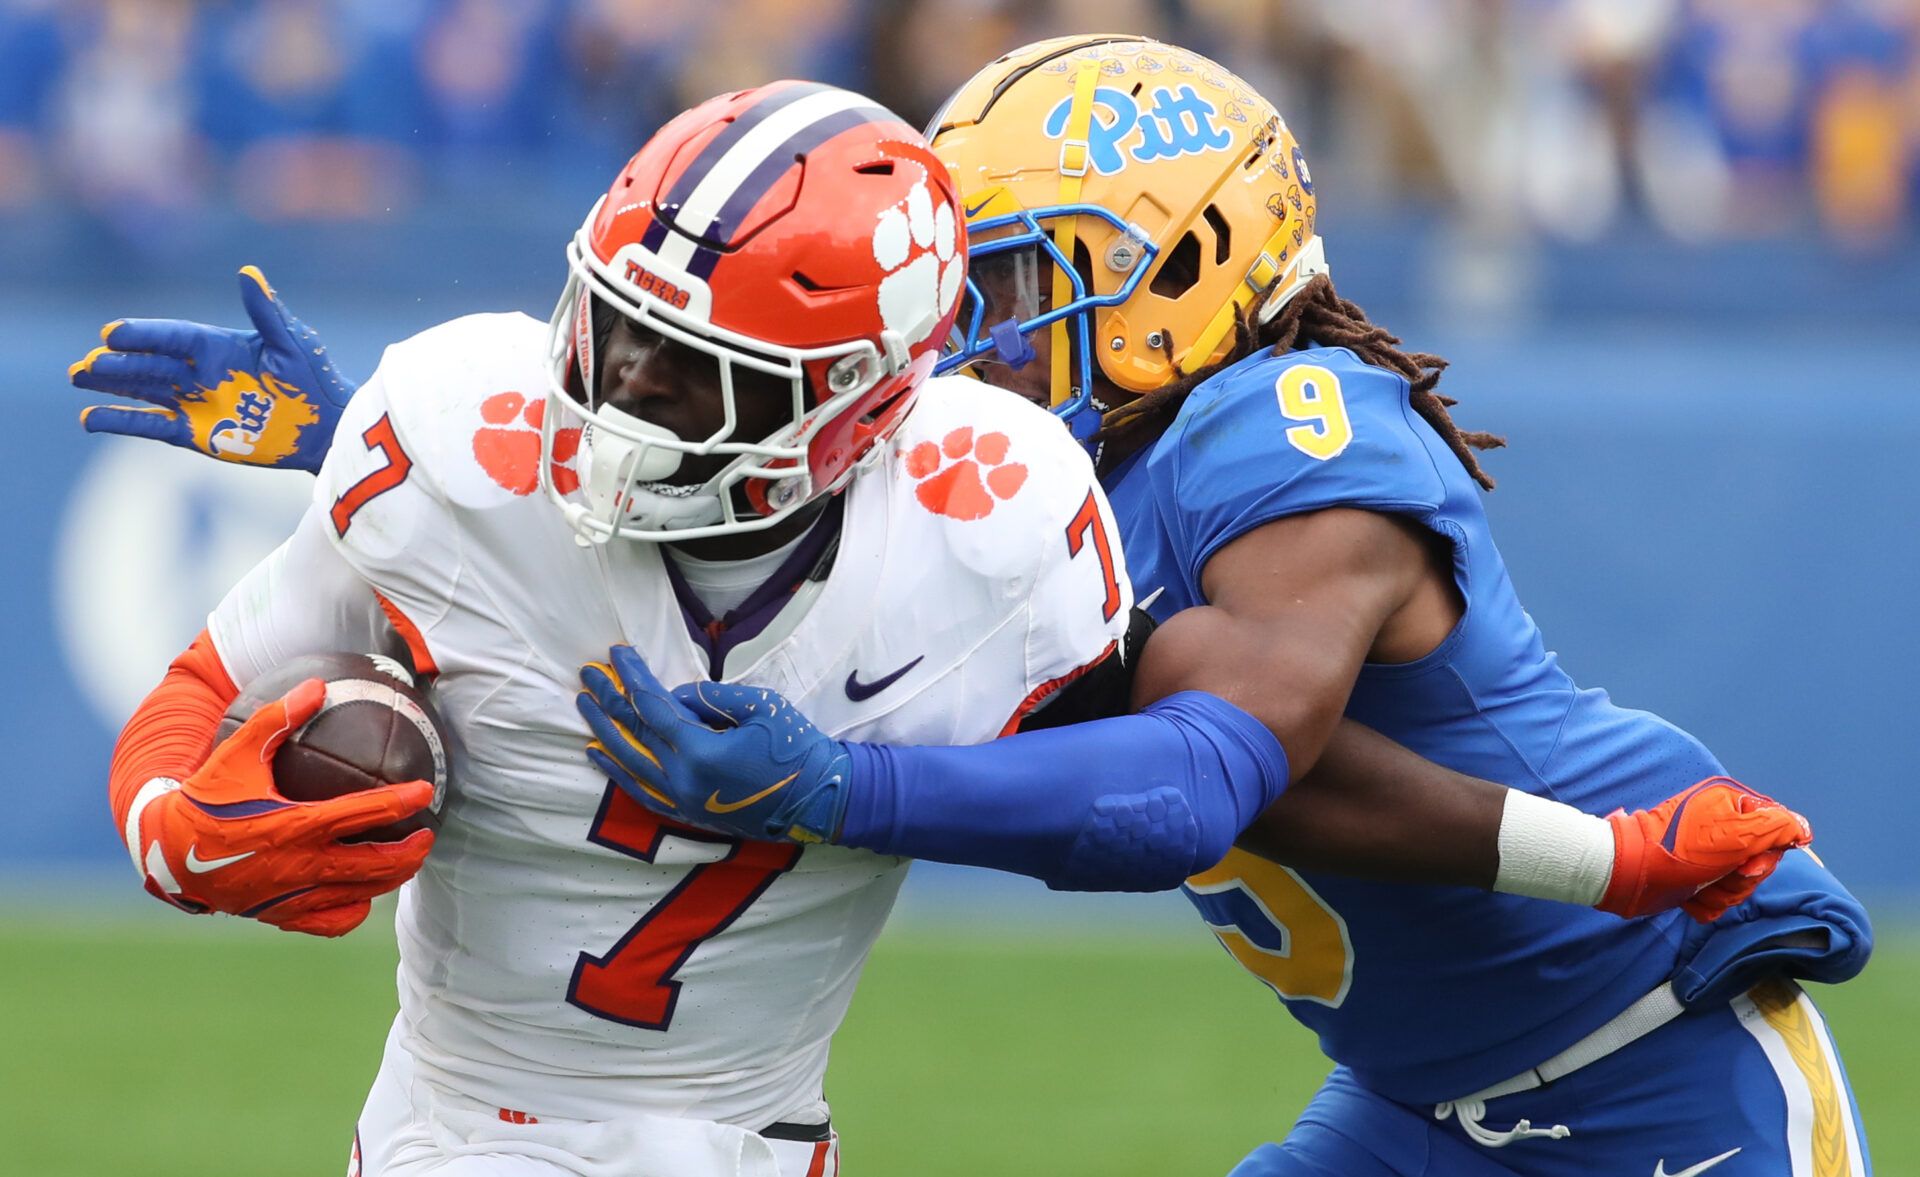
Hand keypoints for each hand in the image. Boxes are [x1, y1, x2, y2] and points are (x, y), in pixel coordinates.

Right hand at [70, 265, 355, 472]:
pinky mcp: (195, 435)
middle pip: (148, 363)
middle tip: (83, 365)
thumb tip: (248, 271)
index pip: (171, 337)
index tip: (111, 333)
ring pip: (142, 390)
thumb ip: (266, 311)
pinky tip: (91, 418)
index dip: (143, 335)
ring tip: (78, 378)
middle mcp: (199, 372)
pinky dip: (122, 421)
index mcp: (218, 345)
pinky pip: (151, 425)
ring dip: (111, 385)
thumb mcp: (291, 342)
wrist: (327, 428)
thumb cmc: (314, 378)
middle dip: (115, 363)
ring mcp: (194, 403)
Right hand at [124, 678, 435, 935]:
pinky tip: (363, 895)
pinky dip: (354, 910)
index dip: (402, 803)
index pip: (364, 814)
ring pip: (361, 894)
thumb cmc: (204, 798)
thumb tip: (315, 685)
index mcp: (295, 825)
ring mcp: (293, 896)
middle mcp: (300, 866)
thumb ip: (276, 719)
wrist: (166, 853)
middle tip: (429, 834)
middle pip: (376, 865)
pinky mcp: (282, 916)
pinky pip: (331, 922)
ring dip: (392, 879)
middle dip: (412, 852)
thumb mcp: (235, 754)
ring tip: (409, 862)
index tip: (427, 791)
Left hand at [575, 645, 851, 843]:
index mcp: (701, 752)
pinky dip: (617, 772)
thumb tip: (675, 696)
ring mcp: (683, 801)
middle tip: (587, 673)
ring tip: (585, 706)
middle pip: (632, 734)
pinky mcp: (689, 814)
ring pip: (630, 763)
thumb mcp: (761, 706)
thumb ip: (711, 697)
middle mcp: (683, 780)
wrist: (820, 798)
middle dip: (608, 700)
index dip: (632, 678)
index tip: (616, 654)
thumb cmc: (797, 748)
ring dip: (605, 732)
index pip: (652, 707)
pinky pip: (642, 792)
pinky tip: (600, 755)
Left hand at [1599, 776, 1811, 922]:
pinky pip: (1718, 898)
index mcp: (1731, 805)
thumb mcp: (1737, 834)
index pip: (1775, 832)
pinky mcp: (1694, 878)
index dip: (1767, 855)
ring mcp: (1707, 855)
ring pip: (1740, 885)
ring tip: (1699, 886)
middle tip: (1721, 875)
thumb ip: (1776, 827)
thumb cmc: (1681, 850)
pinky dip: (1705, 902)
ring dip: (1722, 893)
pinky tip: (1689, 897)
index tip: (1749, 863)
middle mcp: (1721, 827)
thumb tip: (1804, 830)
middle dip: (1741, 879)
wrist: (1632, 874)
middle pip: (1759, 863)